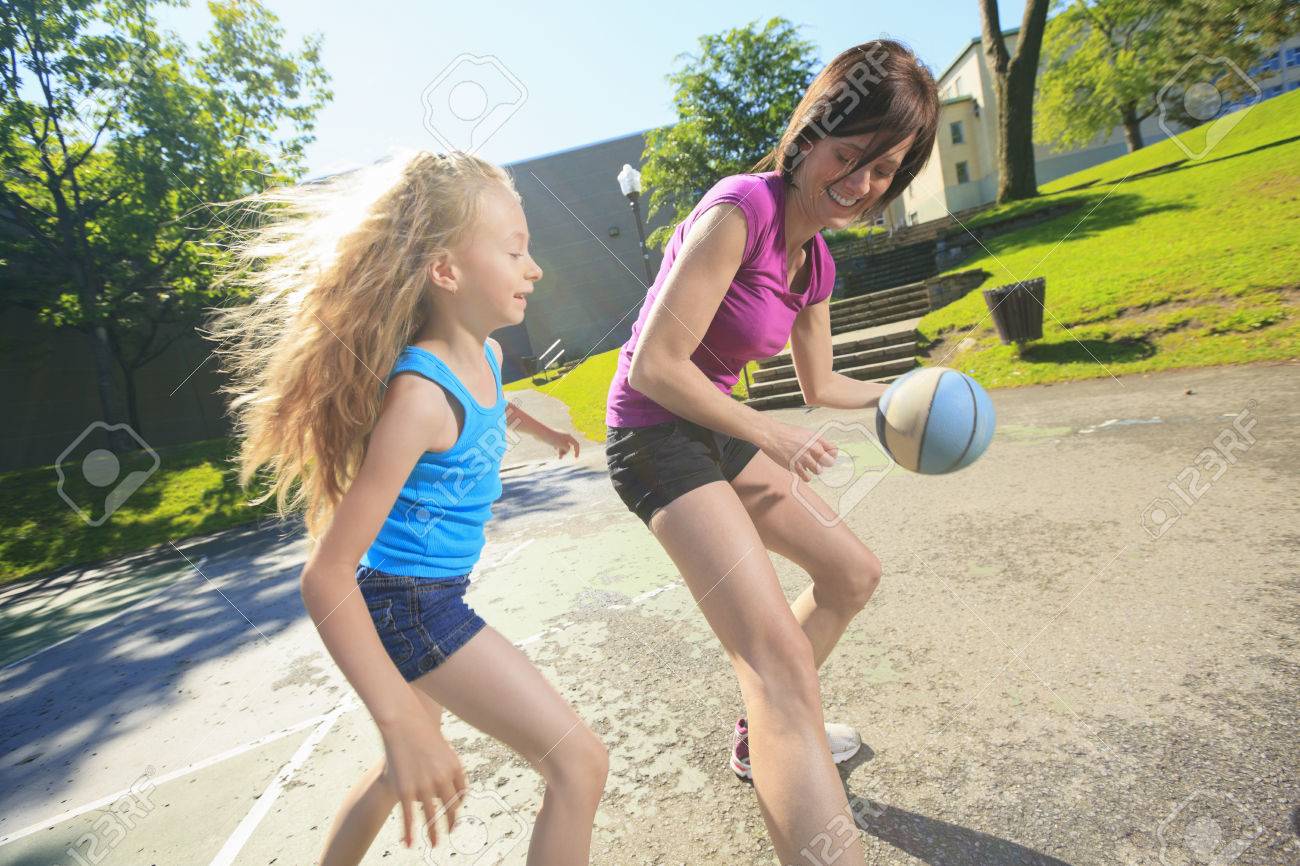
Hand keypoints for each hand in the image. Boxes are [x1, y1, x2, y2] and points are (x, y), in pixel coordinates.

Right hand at [377, 706, 467, 849]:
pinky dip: (410, 833)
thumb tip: (451, 777)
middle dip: (450, 824)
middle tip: (449, 833)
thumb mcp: (443, 747)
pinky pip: (409, 817)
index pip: (461, 794)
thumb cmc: (422, 731)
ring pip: (431, 818)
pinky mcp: (405, 791)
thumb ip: (448, 764)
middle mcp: (442, 780)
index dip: (457, 804)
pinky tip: (410, 844)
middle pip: (450, 809)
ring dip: (434, 834)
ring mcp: (424, 787)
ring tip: (435, 844)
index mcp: (455, 768)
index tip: (454, 811)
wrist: (403, 723)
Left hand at [547, 430, 580, 459]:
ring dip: (562, 451)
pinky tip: (555, 448)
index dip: (577, 451)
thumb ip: (567, 449)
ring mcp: (559, 436)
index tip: (575, 458)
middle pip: (569, 446)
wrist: (541, 433)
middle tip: (561, 457)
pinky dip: (558, 448)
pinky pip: (558, 444)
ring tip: (558, 457)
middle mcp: (565, 436)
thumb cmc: (552, 439)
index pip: (576, 444)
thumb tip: (566, 450)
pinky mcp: (553, 437)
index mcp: (568, 436)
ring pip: (563, 445)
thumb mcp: (562, 445)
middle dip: (566, 452)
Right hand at [760, 421, 837, 482]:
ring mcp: (804, 458)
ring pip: (818, 471)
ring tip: (806, 465)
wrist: (771, 435)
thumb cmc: (786, 433)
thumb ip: (817, 441)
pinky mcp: (795, 466)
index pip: (834, 450)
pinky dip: (806, 476)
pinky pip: (807, 477)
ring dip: (814, 469)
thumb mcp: (805, 433)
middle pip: (829, 462)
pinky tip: (801, 470)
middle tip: (817, 462)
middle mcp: (812, 448)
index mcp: (816, 439)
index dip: (831, 455)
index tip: (827, 456)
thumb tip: (825, 451)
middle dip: (825, 463)